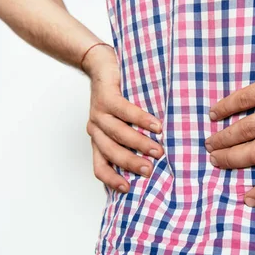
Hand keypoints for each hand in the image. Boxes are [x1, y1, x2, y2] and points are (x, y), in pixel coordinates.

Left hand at [83, 44, 163, 192]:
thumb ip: (129, 140)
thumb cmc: (117, 97)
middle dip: (131, 163)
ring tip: (159, 150)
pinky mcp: (106, 97)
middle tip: (150, 170)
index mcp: (98, 139)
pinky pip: (125, 112)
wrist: (100, 65)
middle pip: (111, 152)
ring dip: (140, 144)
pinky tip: (156, 126)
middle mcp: (96, 129)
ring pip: (118, 134)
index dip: (111, 179)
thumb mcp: (120, 123)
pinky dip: (142, 120)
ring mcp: (99, 113)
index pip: (100, 166)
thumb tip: (153, 160)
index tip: (128, 189)